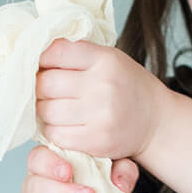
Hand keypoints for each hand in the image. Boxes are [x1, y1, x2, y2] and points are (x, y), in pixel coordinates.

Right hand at [19, 144, 139, 192]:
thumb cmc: (104, 183)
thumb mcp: (117, 171)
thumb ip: (122, 169)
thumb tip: (120, 182)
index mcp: (51, 165)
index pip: (38, 158)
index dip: (50, 164)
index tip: (69, 172)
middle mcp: (39, 185)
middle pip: (34, 184)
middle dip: (61, 191)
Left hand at [35, 38, 170, 161]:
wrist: (157, 122)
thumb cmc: (127, 87)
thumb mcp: (110, 59)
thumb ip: (78, 54)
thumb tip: (34, 55)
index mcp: (105, 59)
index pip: (56, 52)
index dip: (40, 59)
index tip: (40, 66)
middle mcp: (103, 85)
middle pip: (45, 83)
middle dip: (39, 88)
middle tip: (45, 91)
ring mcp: (100, 114)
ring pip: (46, 111)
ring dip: (44, 110)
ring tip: (55, 108)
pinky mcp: (97, 140)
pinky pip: (56, 134)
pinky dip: (53, 130)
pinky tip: (63, 125)